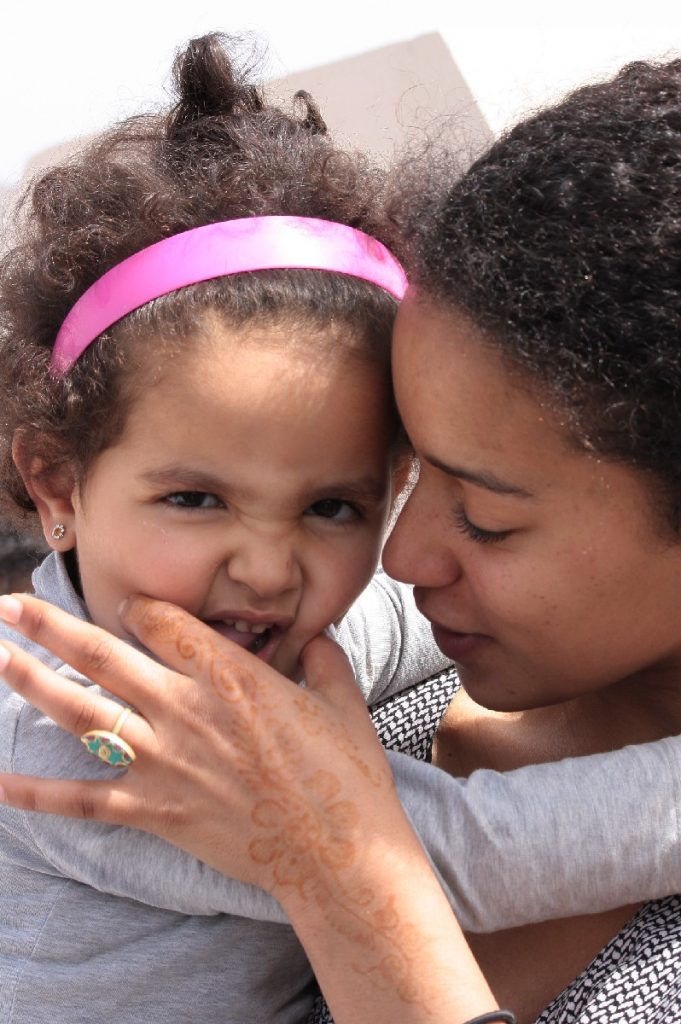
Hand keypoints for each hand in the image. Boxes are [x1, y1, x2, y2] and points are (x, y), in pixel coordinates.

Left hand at [0, 593, 498, 1022]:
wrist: (338, 855)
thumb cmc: (344, 777)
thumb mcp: (342, 702)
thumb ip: (323, 658)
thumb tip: (315, 635)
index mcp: (229, 674)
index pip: (162, 621)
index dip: (138, 606)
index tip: (126, 606)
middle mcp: (184, 708)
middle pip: (102, 654)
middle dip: (50, 626)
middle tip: (9, 605)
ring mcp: (163, 760)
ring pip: (81, 713)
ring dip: (33, 682)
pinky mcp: (153, 810)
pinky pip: (83, 798)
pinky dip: (38, 793)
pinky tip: (1, 783)